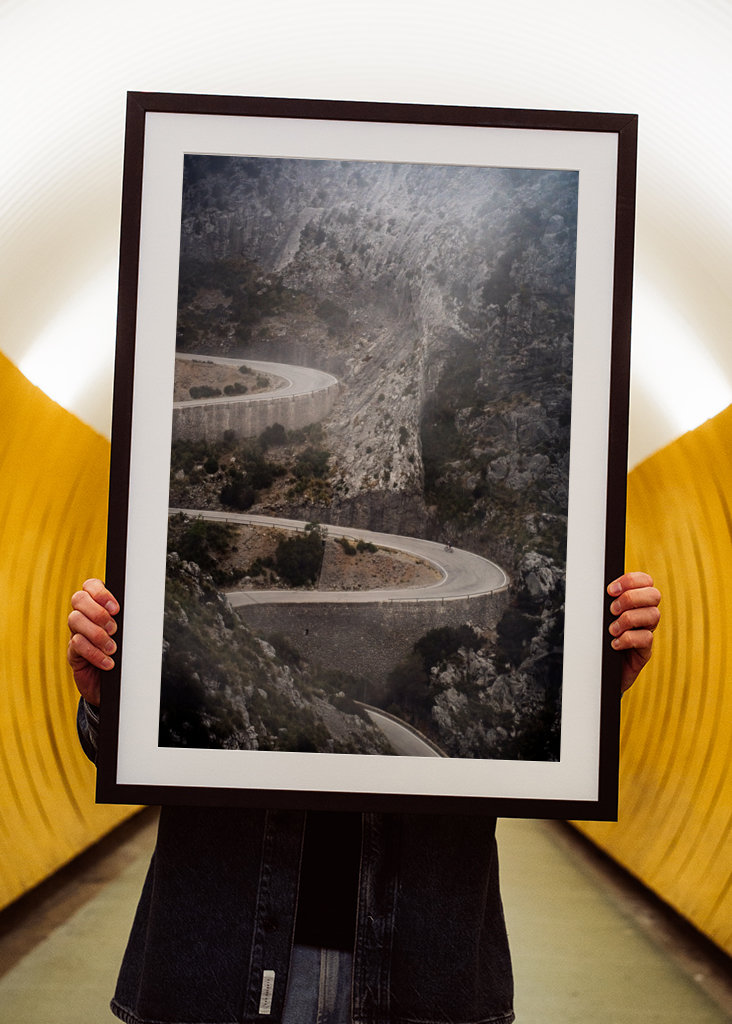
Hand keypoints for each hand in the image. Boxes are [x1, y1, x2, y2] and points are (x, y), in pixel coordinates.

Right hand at [67, 579, 119, 705]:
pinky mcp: (73, 652)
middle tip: (114, 629)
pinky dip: (94, 653)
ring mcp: (76, 632)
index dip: (100, 592)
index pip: (90, 585)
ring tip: (112, 648)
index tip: (116, 608)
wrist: (116, 685)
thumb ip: (129, 620)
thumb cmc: (126, 654)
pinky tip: (108, 662)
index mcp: (98, 605)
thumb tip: (141, 609)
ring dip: (97, 634)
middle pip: (78, 599)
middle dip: (98, 612)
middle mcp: (84, 616)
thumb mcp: (129, 634)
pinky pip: (77, 644)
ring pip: (75, 620)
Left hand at [607, 571, 660, 692]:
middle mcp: (644, 615)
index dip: (631, 580)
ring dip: (628, 619)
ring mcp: (646, 632)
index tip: (610, 590)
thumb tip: (592, 588)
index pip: (645, 581)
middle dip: (631, 598)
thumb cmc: (596, 640)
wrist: (598, 672)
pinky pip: (646, 638)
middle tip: (612, 610)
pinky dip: (628, 639)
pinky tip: (614, 644)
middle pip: (654, 595)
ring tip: (612, 630)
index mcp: (635, 602)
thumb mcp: (599, 617)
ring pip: (653, 615)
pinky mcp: (645, 651)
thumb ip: (603, 602)